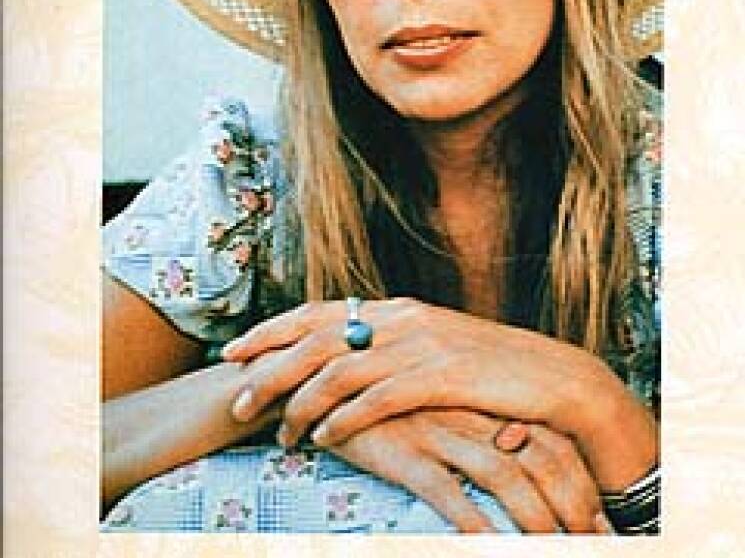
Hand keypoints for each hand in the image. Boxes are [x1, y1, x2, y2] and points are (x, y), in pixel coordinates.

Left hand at [222, 298, 656, 490]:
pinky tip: (324, 437)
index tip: (235, 350)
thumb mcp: (434, 347)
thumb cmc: (490, 370)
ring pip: (339, 369)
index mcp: (396, 308)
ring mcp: (421, 345)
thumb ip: (391, 347)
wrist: (553, 377)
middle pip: (316, 338)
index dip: (271, 330)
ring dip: (300, 402)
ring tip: (276, 432)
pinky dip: (345, 417)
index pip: (318, 313)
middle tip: (236, 398)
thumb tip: (346, 357)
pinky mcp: (441, 375)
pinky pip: (378, 398)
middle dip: (269, 368)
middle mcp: (401, 319)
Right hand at [329, 409, 611, 533]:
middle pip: (539, 457)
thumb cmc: (386, 405)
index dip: (579, 479)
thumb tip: (517, 450)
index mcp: (483, 398)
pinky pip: (448, 493)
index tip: (600, 519)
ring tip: (559, 549)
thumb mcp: (437, 404)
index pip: (549, 438)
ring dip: (537, 519)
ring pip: (504, 475)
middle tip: (595, 542)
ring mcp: (439, 429)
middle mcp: (469, 410)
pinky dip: (474, 524)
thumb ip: (474, 419)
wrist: (320, 385)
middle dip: (573, 505)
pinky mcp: (405, 451)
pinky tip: (490, 549)